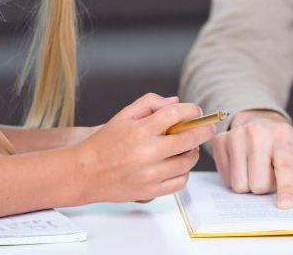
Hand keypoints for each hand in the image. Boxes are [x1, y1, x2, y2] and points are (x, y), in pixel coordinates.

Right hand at [72, 93, 214, 203]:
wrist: (83, 173)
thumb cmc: (104, 142)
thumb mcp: (124, 115)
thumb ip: (150, 103)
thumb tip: (175, 102)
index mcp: (141, 130)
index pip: (176, 114)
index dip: (192, 110)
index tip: (196, 111)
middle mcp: (147, 153)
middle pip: (188, 139)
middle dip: (204, 129)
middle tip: (209, 126)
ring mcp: (150, 175)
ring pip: (187, 162)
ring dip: (194, 151)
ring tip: (189, 146)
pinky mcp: (150, 192)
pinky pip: (179, 183)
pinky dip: (185, 172)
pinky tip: (179, 164)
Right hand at [212, 110, 292, 208]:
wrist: (260, 125)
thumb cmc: (285, 147)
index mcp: (283, 134)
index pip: (284, 166)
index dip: (286, 187)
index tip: (285, 204)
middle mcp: (258, 131)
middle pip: (259, 184)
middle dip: (265, 188)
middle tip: (269, 175)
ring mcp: (237, 135)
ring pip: (240, 184)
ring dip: (249, 185)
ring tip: (256, 170)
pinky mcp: (220, 141)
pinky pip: (226, 179)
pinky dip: (235, 179)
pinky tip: (243, 166)